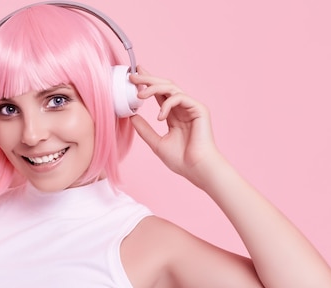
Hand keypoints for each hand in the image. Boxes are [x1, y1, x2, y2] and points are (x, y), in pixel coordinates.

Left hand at [129, 67, 219, 186]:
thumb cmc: (181, 160)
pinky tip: (160, 117)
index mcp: (173, 115)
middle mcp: (182, 108)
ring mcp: (191, 107)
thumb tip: (132, 116)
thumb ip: (145, 129)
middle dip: (148, 79)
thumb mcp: (156, 143)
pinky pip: (180, 98)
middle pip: (164, 86)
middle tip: (133, 75)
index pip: (159, 94)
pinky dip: (167, 104)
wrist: (197, 169)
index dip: (147, 83)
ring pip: (171, 88)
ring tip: (140, 94)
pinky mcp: (199, 109)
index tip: (134, 75)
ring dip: (153, 88)